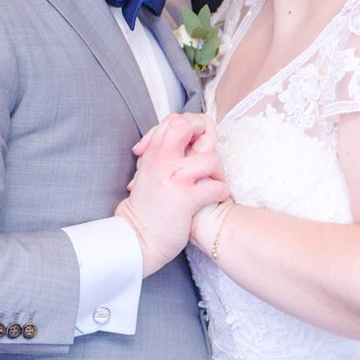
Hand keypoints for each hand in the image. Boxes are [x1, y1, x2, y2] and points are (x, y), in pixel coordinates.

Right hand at [115, 114, 227, 276]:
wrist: (137, 239)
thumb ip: (165, 155)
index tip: (195, 144)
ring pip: (210, 159)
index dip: (191, 126)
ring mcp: (173, 179)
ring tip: (214, 183)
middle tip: (207, 154)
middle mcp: (161, 161)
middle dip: (203, 135)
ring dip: (219, 173)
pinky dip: (221, 192)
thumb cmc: (148, 208)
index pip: (173, 120)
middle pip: (185, 125)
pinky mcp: (184, 200)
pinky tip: (215, 198)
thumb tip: (194, 141)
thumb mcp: (149, 173)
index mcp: (152, 153)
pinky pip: (216, 187)